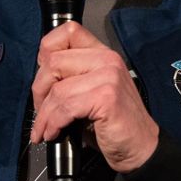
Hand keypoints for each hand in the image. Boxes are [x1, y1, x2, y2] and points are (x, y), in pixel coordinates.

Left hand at [29, 21, 158, 172]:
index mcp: (102, 54)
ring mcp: (108, 76)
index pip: (68, 31)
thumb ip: (71, 79)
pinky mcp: (107, 97)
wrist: (141, 148)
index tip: (44, 79)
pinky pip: (66, 107)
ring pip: (57, 89)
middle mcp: (107, 60)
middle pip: (54, 61)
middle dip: (39, 91)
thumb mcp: (90, 93)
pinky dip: (53, 123)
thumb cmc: (113, 125)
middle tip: (40, 111)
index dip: (46, 52)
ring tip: (45, 129)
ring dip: (44, 114)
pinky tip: (55, 133)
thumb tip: (39, 82)